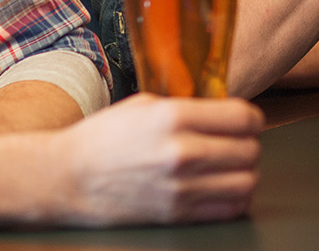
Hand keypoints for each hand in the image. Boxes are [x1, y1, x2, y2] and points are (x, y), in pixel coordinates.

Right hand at [50, 94, 263, 225]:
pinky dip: (234, 199)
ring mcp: (180, 187)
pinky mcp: (177, 215)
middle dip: (248, 144)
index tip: (245, 121)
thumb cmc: (103, 138)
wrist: (67, 179)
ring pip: (247, 182)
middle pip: (250, 150)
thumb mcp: (146, 105)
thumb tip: (224, 111)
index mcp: (173, 116)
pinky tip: (221, 189)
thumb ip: (188, 106)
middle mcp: (181, 152)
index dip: (251, 118)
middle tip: (236, 143)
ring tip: (230, 167)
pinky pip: (230, 209)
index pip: (243, 117)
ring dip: (244, 173)